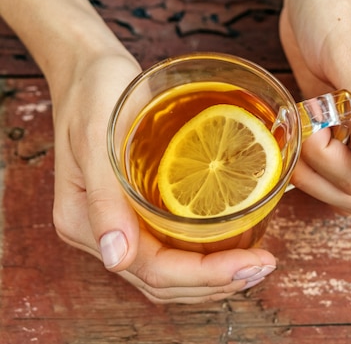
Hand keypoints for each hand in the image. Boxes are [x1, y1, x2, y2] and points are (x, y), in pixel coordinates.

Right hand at [50, 53, 276, 303]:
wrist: (91, 69)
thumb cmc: (95, 92)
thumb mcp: (97, 136)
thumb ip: (105, 199)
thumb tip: (117, 259)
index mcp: (85, 221)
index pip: (153, 269)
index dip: (206, 276)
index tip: (252, 265)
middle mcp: (102, 232)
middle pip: (165, 280)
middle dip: (218, 282)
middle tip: (264, 267)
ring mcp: (119, 224)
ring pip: (170, 273)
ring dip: (213, 279)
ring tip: (256, 266)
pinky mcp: (137, 211)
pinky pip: (171, 249)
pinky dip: (204, 259)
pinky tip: (233, 250)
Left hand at [279, 0, 350, 213]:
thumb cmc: (337, 12)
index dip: (334, 158)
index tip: (316, 115)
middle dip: (320, 169)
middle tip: (303, 126)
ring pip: (339, 190)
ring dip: (309, 171)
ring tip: (297, 127)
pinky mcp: (339, 134)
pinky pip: (324, 172)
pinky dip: (303, 163)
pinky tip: (294, 131)